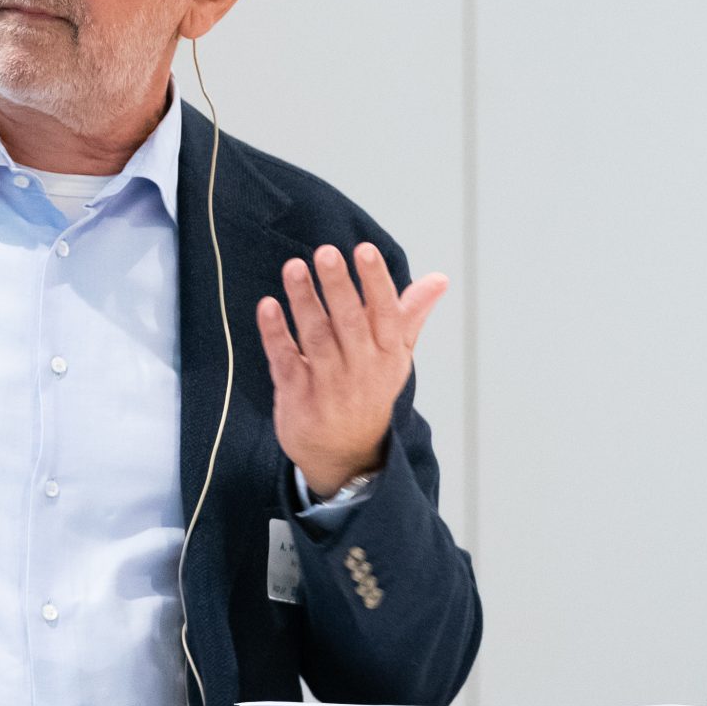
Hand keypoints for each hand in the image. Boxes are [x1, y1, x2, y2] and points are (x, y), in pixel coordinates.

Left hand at [255, 242, 446, 497]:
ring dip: (304, 302)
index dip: (375, 282)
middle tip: (326, 252)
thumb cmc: (369, 390)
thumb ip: (410, 315)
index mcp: (387, 355)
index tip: (364, 250)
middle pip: (349, 324)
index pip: (385, 314)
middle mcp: (361, 370)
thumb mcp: (395, 356)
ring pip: (316, 338)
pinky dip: (275, 335)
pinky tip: (267, 306)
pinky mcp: (298, 398)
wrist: (346, 455)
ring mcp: (328, 386)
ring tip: (294, 267)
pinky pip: (286, 362)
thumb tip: (439, 278)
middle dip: (339, 287)